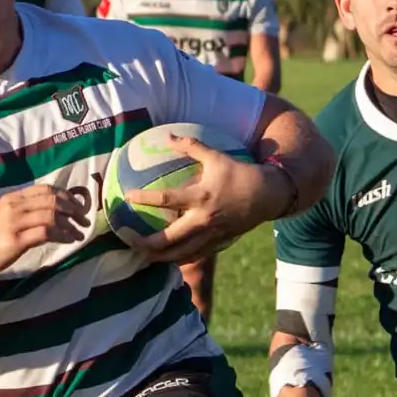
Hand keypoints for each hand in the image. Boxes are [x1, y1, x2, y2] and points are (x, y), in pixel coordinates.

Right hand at [0, 185, 84, 275]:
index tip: (77, 205)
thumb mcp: (3, 217)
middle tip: (84, 219)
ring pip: (52, 215)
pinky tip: (70, 240)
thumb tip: (48, 215)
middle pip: (52, 200)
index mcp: (13, 198)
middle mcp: (15, 206)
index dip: (66, 196)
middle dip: (74, 209)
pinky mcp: (16, 240)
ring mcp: (15, 222)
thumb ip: (23, 212)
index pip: (45, 189)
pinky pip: (47, 232)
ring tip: (80, 232)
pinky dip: (63, 235)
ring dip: (71, 223)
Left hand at [124, 136, 283, 263]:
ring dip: (159, 257)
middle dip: (146, 243)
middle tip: (128, 240)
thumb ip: (191, 145)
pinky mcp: (218, 243)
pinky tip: (166, 260)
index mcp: (200, 196)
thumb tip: (169, 136)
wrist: (267, 195)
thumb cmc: (240, 173)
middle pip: (169, 238)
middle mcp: (203, 219)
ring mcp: (210, 234)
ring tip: (142, 256)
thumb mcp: (216, 156)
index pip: (166, 198)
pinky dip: (179, 259)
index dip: (145, 198)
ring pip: (180, 254)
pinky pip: (194, 256)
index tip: (128, 196)